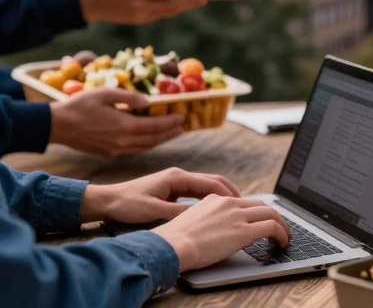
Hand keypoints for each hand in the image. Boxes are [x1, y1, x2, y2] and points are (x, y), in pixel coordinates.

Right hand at [49, 88, 185, 156]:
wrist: (56, 126)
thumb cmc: (79, 105)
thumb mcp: (105, 94)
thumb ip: (129, 98)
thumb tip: (148, 103)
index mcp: (123, 126)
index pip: (155, 126)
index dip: (171, 122)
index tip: (183, 117)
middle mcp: (122, 142)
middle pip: (153, 139)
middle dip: (170, 133)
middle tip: (183, 127)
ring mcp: (115, 150)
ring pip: (144, 147)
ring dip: (160, 140)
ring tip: (172, 133)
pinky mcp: (108, 153)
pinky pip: (133, 150)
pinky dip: (146, 145)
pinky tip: (149, 139)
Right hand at [78, 0, 205, 24]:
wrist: (87, 3)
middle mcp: (138, 5)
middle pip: (168, 5)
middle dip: (188, 2)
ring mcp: (139, 15)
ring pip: (167, 12)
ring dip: (183, 7)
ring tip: (198, 1)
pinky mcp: (139, 20)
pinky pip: (160, 14)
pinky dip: (172, 9)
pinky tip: (182, 4)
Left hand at [80, 167, 240, 222]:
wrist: (106, 201)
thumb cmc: (126, 204)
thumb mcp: (153, 211)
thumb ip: (178, 212)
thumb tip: (200, 216)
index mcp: (177, 177)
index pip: (210, 183)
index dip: (227, 194)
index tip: (240, 204)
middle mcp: (179, 176)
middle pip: (212, 180)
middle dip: (230, 191)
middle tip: (245, 204)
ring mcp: (175, 181)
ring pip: (206, 185)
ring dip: (221, 194)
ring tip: (234, 207)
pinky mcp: (172, 189)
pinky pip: (197, 191)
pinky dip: (209, 198)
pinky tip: (214, 208)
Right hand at [152, 195, 290, 272]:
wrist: (171, 246)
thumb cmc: (173, 241)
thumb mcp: (188, 221)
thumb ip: (203, 220)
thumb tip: (209, 231)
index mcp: (214, 199)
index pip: (242, 201)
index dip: (255, 211)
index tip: (260, 219)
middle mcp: (228, 203)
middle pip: (261, 205)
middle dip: (272, 216)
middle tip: (278, 227)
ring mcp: (237, 216)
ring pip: (271, 213)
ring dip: (281, 225)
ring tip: (285, 236)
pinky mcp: (244, 231)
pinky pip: (272, 227)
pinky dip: (282, 234)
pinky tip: (282, 242)